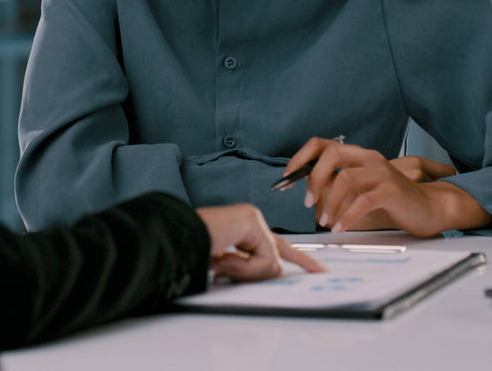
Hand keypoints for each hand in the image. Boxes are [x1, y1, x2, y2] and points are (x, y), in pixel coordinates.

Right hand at [195, 204, 326, 280]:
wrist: (172, 242)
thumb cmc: (191, 254)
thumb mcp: (226, 267)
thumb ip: (250, 268)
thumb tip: (275, 270)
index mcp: (242, 229)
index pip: (276, 246)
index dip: (299, 259)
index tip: (318, 269)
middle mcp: (250, 219)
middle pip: (279, 252)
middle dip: (285, 266)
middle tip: (293, 270)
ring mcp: (251, 218)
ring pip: (271, 261)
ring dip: (245, 273)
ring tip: (219, 265)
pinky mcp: (251, 221)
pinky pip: (265, 259)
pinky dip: (244, 268)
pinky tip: (221, 260)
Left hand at [281, 137, 491, 237]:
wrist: (428, 209)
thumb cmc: (393, 201)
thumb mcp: (361, 190)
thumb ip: (339, 186)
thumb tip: (308, 191)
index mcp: (359, 155)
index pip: (322, 144)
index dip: (301, 158)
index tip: (287, 178)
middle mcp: (369, 158)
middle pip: (332, 153)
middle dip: (313, 177)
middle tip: (308, 202)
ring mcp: (382, 173)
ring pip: (345, 178)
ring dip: (329, 202)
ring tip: (325, 221)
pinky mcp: (391, 191)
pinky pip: (362, 201)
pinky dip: (346, 217)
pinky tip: (340, 228)